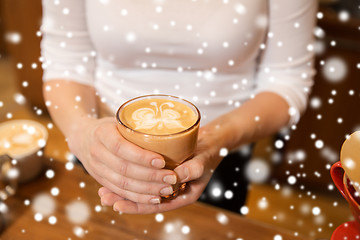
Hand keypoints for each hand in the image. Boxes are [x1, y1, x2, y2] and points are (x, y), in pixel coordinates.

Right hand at [67, 117, 177, 204]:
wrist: (82, 137)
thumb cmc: (111, 126)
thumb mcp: (120, 120)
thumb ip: (139, 126)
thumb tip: (170, 131)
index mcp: (102, 133)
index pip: (121, 147)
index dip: (141, 157)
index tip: (162, 161)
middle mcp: (97, 152)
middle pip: (124, 169)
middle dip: (150, 176)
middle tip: (172, 178)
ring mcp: (96, 169)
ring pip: (122, 184)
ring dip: (147, 190)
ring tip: (167, 189)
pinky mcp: (101, 181)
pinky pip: (120, 192)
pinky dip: (138, 198)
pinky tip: (154, 198)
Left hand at [98, 128, 222, 213]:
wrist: (209, 143)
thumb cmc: (207, 153)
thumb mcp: (203, 161)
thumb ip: (193, 169)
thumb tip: (176, 176)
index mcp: (183, 196)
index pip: (155, 206)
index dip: (136, 206)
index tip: (117, 204)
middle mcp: (172, 193)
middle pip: (145, 201)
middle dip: (124, 199)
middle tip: (104, 196)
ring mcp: (165, 184)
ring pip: (141, 192)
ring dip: (122, 191)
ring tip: (102, 191)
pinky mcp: (161, 174)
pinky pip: (143, 181)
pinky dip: (130, 180)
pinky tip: (114, 175)